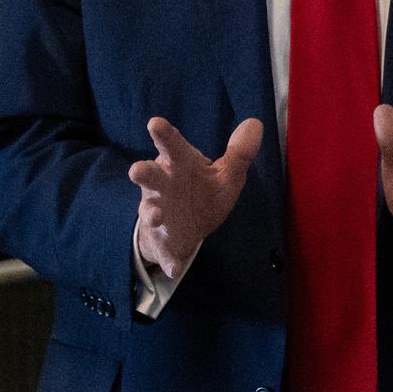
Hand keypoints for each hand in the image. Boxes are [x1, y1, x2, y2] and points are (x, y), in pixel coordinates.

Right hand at [131, 116, 262, 279]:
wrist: (188, 229)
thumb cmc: (202, 192)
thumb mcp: (225, 174)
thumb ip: (239, 152)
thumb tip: (255, 123)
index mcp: (180, 165)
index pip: (172, 146)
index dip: (164, 135)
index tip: (155, 123)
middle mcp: (163, 186)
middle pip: (150, 176)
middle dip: (143, 172)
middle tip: (137, 169)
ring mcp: (159, 213)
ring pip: (149, 211)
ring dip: (151, 214)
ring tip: (156, 216)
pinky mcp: (164, 241)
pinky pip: (165, 252)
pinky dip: (169, 260)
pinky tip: (175, 268)